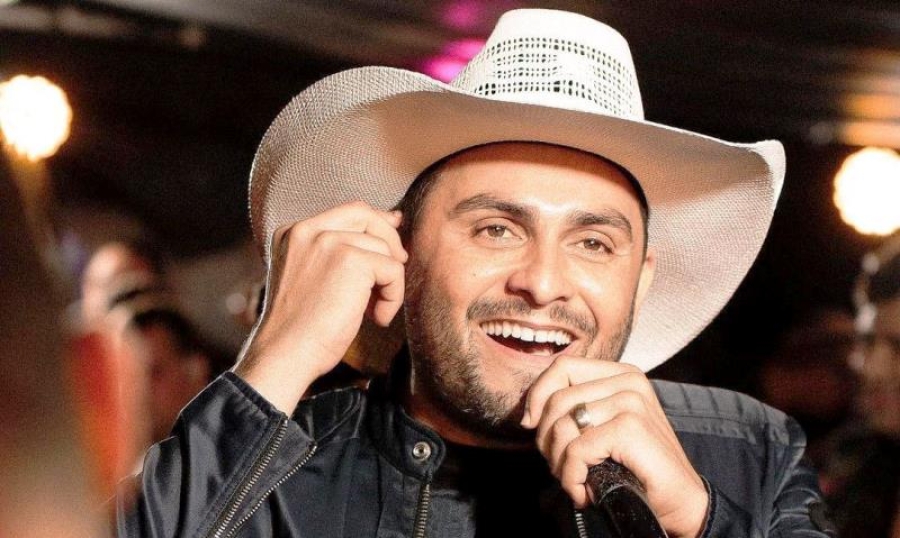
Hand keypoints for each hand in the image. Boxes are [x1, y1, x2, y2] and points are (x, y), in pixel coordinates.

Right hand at [234, 202, 406, 412]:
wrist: (285, 354)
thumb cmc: (300, 329)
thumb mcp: (311, 278)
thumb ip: (337, 253)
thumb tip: (388, 226)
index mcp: (293, 233)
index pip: (347, 213)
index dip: (376, 223)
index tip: (393, 243)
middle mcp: (307, 230)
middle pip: (366, 215)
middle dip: (390, 240)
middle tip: (397, 271)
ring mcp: (328, 242)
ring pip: (384, 249)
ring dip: (388, 283)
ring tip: (372, 312)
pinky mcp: (350, 259)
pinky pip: (393, 270)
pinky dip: (393, 297)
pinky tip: (376, 319)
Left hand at [521, 356, 707, 537]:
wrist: (681, 503)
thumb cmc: (636, 468)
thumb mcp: (603, 428)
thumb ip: (574, 410)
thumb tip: (527, 414)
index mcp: (622, 374)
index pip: (562, 367)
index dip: (537, 395)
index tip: (531, 425)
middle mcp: (629, 381)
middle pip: (557, 398)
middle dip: (546, 438)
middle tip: (559, 466)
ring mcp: (631, 401)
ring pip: (562, 425)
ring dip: (558, 462)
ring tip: (574, 480)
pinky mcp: (630, 427)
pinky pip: (576, 450)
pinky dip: (571, 477)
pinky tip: (584, 492)